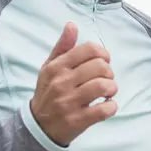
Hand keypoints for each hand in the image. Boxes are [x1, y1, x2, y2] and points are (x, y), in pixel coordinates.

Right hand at [30, 23, 117, 145]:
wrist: (38, 125)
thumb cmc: (48, 92)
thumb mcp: (50, 68)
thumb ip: (62, 47)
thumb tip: (72, 25)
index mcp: (57, 67)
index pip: (90, 50)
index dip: (103, 54)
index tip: (103, 62)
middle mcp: (62, 82)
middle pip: (101, 67)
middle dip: (109, 73)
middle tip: (104, 79)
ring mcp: (69, 102)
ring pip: (104, 86)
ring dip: (112, 89)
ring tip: (107, 92)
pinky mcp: (78, 120)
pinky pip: (104, 110)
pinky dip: (111, 107)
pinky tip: (106, 106)